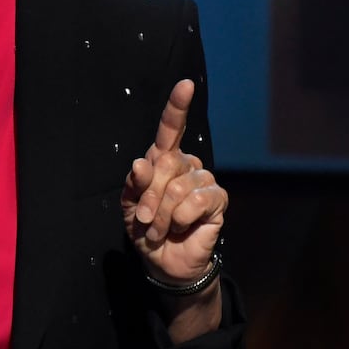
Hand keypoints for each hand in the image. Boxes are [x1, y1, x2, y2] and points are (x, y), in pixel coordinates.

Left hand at [120, 79, 226, 284]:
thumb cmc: (147, 230)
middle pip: (166, 163)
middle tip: (146, 220)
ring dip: (163, 214)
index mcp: (163, 160)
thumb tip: (141, 164)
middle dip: (150, 196)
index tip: (185, 85)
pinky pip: (196, 200)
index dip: (177, 106)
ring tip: (162, 229)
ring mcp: (204, 181)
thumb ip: (135, 185)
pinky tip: (182, 227)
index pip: (171, 129)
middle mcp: (186, 165)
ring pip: (179, 186)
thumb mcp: (131, 208)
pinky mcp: (217, 200)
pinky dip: (181, 218)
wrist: (164, 262)